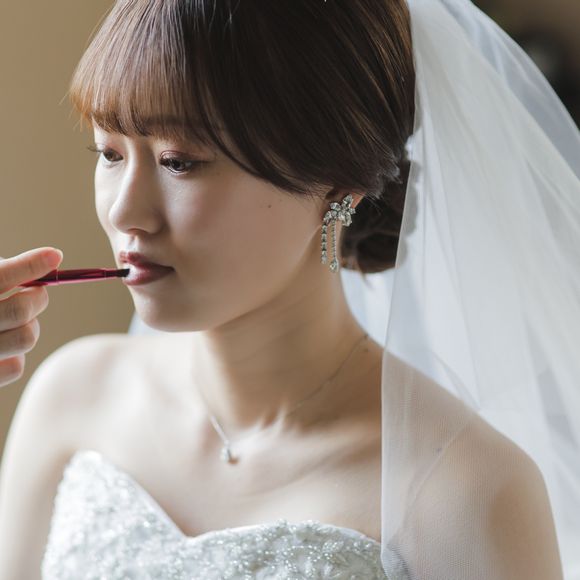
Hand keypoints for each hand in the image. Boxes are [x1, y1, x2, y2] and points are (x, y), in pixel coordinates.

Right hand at [0, 248, 62, 387]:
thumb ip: (3, 272)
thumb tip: (51, 259)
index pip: (0, 277)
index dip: (30, 264)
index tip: (54, 255)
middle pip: (20, 310)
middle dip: (38, 297)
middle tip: (37, 292)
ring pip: (26, 338)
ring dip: (31, 326)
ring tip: (18, 320)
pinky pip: (16, 367)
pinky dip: (15, 355)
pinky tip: (1, 344)